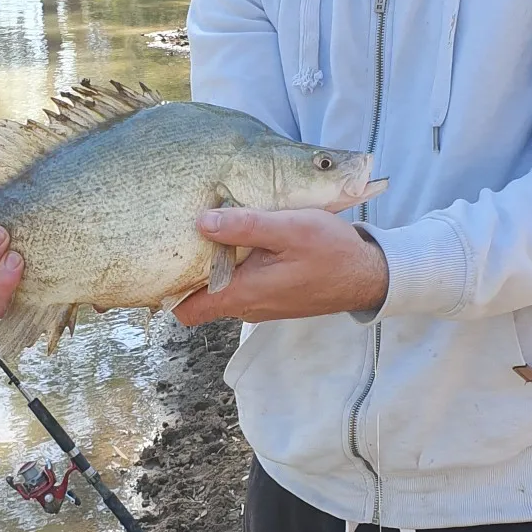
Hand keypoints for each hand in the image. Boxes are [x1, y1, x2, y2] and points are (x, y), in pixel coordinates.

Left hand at [172, 207, 388, 327]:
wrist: (369, 275)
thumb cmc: (331, 252)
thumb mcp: (289, 229)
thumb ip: (246, 226)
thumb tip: (202, 221)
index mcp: (245, 293)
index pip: (187, 310)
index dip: (168, 290)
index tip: (162, 260)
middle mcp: (248, 306)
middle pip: (200, 299)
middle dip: (188, 272)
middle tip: (182, 236)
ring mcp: (261, 304)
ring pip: (221, 291)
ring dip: (213, 268)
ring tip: (209, 233)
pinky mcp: (273, 296)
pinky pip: (241, 286)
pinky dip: (234, 268)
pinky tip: (240, 241)